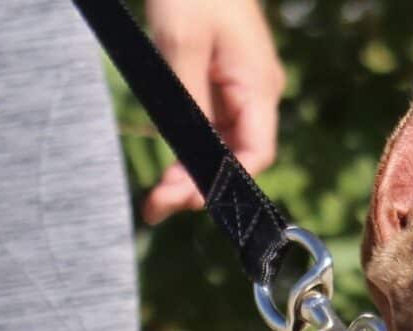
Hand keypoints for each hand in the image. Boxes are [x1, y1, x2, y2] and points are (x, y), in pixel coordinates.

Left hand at [139, 0, 284, 223]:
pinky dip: (185, 153)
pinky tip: (164, 175)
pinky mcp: (215, 85)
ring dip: (188, 175)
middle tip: (157, 206)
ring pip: (218, 149)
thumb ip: (188, 100)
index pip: (255, 153)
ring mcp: (235, 92)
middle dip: (199, 186)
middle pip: (235, 158)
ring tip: (154, 202)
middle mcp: (253, 95)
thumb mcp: (183, 43)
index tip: (188, 198)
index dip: (224, 182)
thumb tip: (188, 153)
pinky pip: (205, 131)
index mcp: (258, 86)